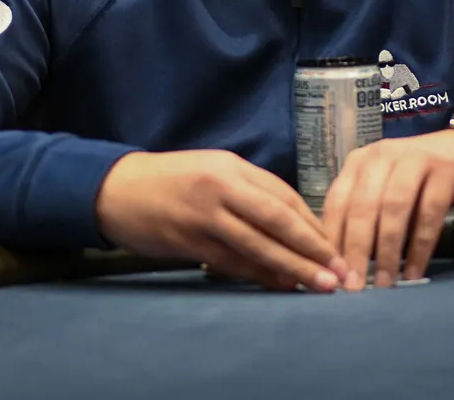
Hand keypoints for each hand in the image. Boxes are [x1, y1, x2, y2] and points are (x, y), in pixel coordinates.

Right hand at [95, 149, 349, 292]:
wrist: (116, 188)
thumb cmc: (170, 180)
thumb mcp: (212, 171)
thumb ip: (248, 193)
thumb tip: (291, 227)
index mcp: (231, 166)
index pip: (283, 196)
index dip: (311, 224)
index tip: (334, 247)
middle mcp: (221, 187)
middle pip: (277, 219)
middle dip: (311, 247)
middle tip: (338, 272)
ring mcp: (204, 215)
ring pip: (257, 244)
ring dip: (291, 267)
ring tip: (317, 285)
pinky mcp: (187, 240)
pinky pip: (230, 261)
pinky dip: (257, 275)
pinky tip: (278, 286)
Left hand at [322, 129, 453, 290]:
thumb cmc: (417, 180)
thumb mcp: (383, 190)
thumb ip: (362, 216)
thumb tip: (341, 264)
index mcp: (359, 162)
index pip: (337, 202)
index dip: (333, 240)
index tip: (331, 274)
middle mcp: (382, 156)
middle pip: (362, 206)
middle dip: (356, 249)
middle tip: (353, 286)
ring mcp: (414, 160)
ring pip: (394, 208)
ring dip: (387, 250)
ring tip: (384, 284)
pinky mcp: (445, 170)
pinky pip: (429, 213)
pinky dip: (420, 246)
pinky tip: (414, 272)